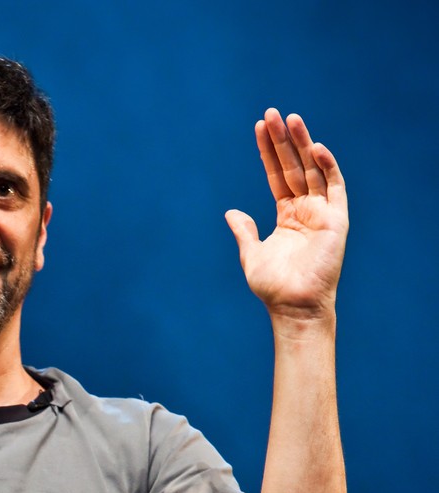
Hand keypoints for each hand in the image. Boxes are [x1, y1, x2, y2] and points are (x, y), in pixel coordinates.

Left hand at [225, 109, 347, 323]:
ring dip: (303, 143)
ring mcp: (322, 212)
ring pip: (313, 169)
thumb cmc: (272, 286)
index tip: (258, 127)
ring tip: (290, 118)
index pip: (277, 175)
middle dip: (283, 140)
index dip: (268, 152)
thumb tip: (231, 211)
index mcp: (286, 216)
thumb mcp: (251, 254)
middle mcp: (305, 210)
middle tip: (272, 112)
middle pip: (294, 166)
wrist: (292, 306)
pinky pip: (334, 187)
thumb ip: (244, 231)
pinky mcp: (336, 219)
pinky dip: (327, 166)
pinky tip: (314, 147)